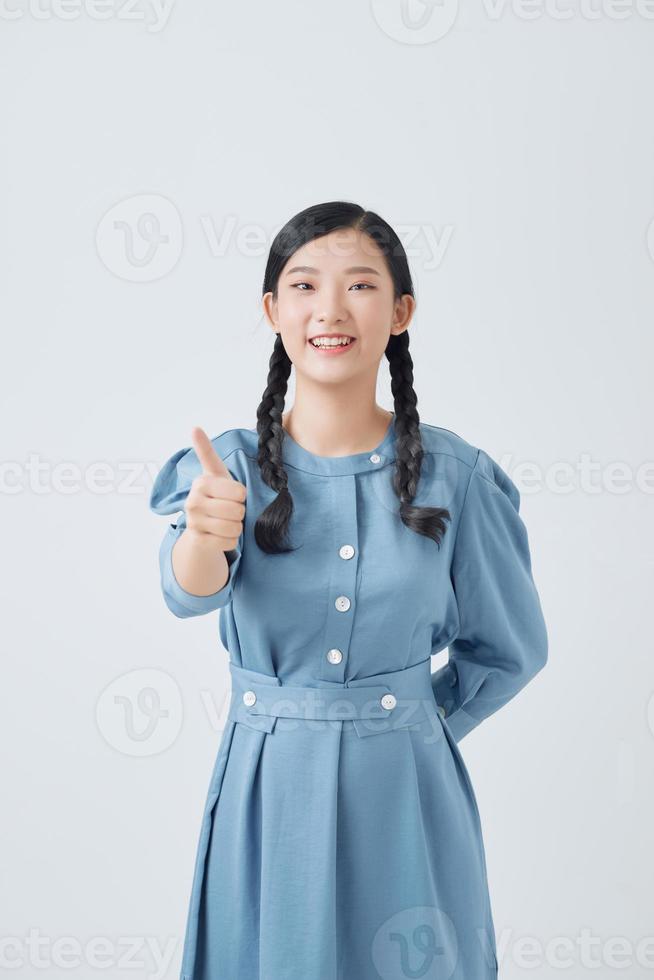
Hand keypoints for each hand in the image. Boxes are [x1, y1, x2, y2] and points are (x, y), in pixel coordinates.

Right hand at [184, 427, 246, 552]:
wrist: (200, 526)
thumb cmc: (215, 495)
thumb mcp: (215, 473)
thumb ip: (206, 451)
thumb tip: (194, 427)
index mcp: (201, 483)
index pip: (240, 492)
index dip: (241, 495)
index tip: (230, 494)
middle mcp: (192, 502)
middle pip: (238, 511)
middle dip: (239, 512)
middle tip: (228, 510)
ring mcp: (193, 523)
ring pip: (235, 528)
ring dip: (236, 527)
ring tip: (225, 521)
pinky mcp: (198, 541)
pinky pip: (230, 542)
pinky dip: (230, 540)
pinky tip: (220, 534)